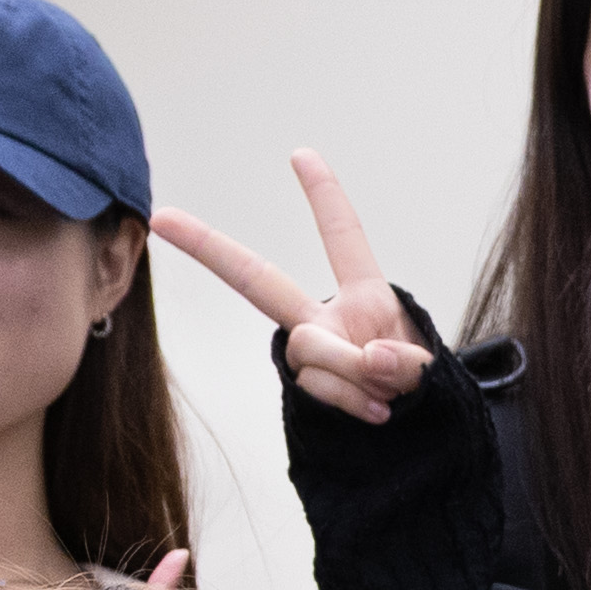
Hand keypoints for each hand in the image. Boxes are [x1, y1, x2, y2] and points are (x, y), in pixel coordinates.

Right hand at [153, 153, 428, 425]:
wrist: (416, 435)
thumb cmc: (423, 389)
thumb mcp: (427, 367)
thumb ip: (402, 362)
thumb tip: (371, 358)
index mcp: (365, 297)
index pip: (343, 237)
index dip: (324, 195)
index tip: (300, 154)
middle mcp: (327, 318)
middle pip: (261, 280)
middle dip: (209, 247)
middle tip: (163, 217)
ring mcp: (313, 354)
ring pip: (311, 350)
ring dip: (354, 376)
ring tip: (387, 396)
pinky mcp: (307, 389)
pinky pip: (317, 389)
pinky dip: (351, 402)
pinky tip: (375, 412)